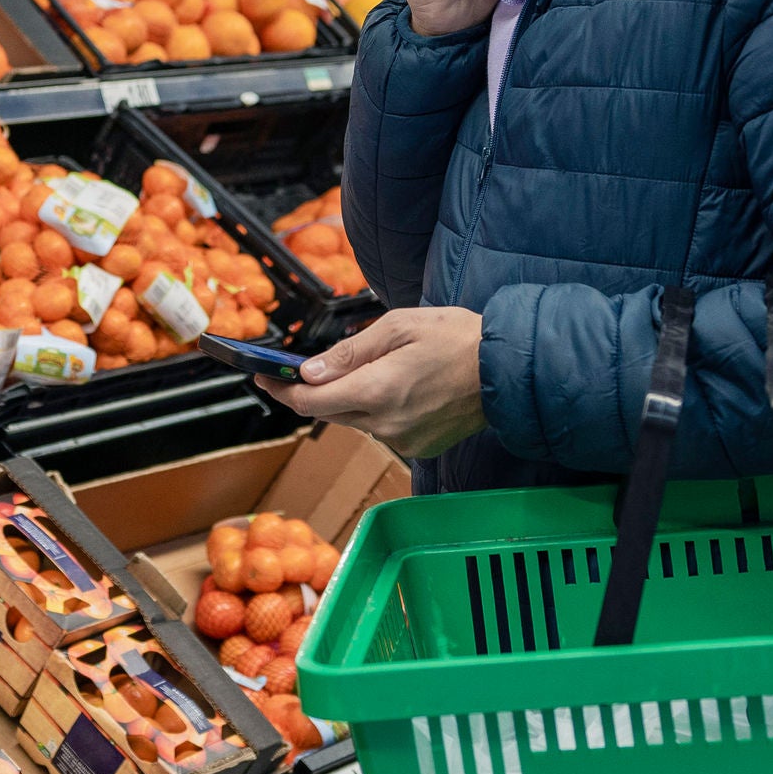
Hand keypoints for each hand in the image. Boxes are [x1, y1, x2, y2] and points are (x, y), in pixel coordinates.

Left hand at [257, 307, 487, 457]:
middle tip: (302, 368)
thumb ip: (350, 353)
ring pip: (356, 420)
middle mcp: (386, 424)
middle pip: (329, 412)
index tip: (263, 376)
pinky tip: (399, 386)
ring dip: (350, 398)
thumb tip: (310, 372)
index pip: (310, 400)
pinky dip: (377, 409)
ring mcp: (403, 440)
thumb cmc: (458, 337)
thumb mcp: (399, 326)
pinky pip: (382, 428)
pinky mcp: (418, 447)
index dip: (281, 390)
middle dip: (314, 390)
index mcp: (377, 391)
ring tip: (373, 367)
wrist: (509, 369)